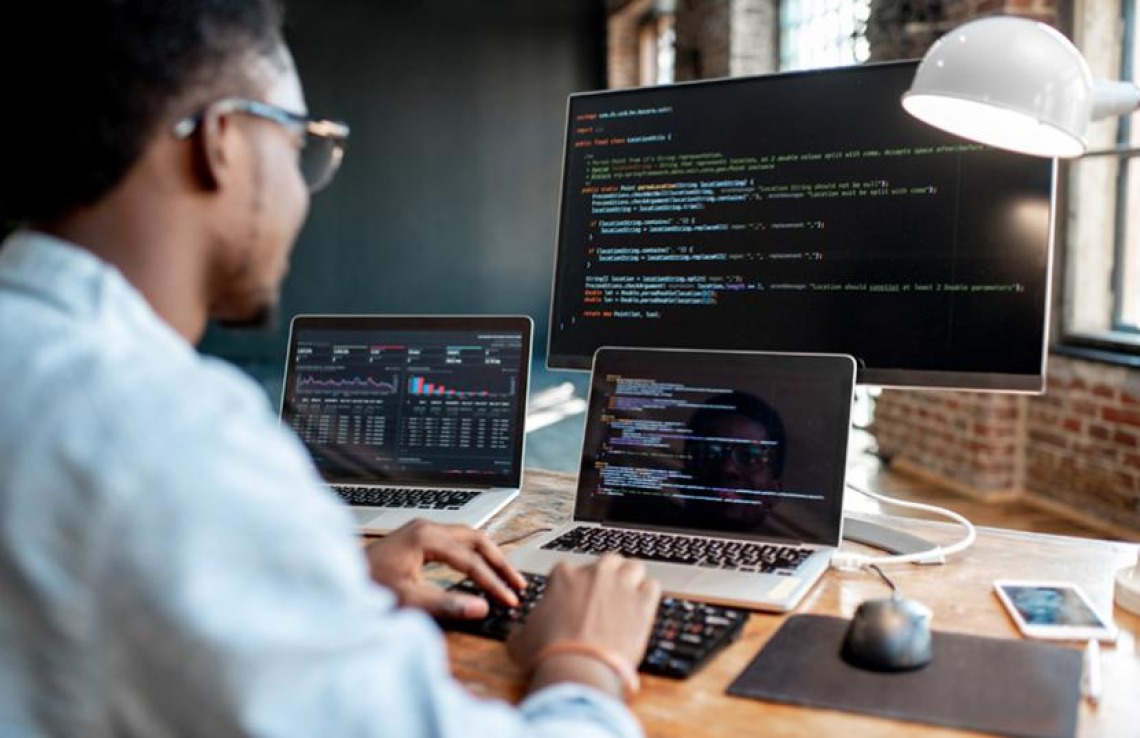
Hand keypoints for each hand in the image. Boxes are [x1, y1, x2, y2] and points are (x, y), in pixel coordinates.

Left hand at [365, 520, 526, 618]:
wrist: (335, 578)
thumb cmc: (365, 586)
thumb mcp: (407, 599)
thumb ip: (446, 604)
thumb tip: (481, 608)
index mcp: (426, 537)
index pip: (471, 560)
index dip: (493, 582)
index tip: (509, 600)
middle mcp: (426, 528)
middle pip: (476, 539)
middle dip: (499, 562)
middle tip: (518, 584)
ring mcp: (420, 531)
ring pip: (467, 537)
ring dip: (488, 556)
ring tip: (506, 577)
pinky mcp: (416, 539)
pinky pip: (455, 541)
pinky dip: (472, 554)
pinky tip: (478, 569)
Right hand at [507, 554, 659, 692]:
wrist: (577, 669)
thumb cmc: (547, 655)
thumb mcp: (521, 640)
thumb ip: (523, 628)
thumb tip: (521, 632)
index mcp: (563, 576)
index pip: (572, 570)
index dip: (574, 587)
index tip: (576, 603)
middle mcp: (594, 573)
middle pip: (607, 562)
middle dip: (607, 576)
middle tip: (605, 598)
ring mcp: (621, 585)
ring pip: (633, 567)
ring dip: (631, 580)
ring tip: (627, 599)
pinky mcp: (643, 602)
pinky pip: (652, 586)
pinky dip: (648, 596)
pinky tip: (642, 609)